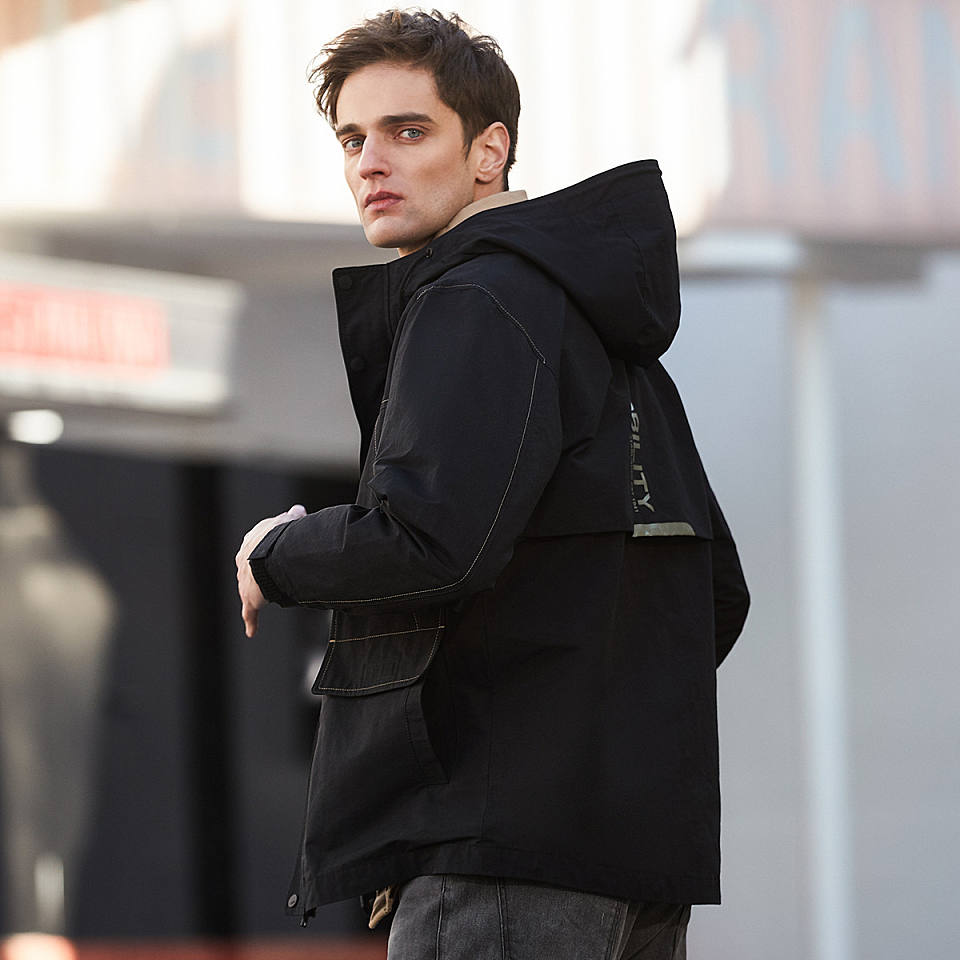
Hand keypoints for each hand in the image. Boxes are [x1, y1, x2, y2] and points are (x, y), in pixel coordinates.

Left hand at [235, 504, 306, 636]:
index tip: (271, 555)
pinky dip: (251, 621)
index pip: (255, 548)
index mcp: (249, 543)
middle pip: (249, 571)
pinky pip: (250, 613)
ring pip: (249, 591)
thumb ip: (292, 516)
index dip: (264, 552)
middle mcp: (243, 562)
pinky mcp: (250, 600)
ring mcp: (245, 582)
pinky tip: (251, 631)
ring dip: (256, 595)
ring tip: (267, 599)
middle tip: (269, 579)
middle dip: (257, 575)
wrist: (272, 554)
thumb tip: (297, 510)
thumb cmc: (282, 535)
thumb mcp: (288, 520)